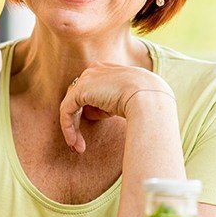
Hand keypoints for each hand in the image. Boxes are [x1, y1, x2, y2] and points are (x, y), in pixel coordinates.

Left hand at [59, 61, 173, 152]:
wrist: (148, 98)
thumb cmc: (143, 101)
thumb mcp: (122, 100)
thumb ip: (104, 103)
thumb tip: (89, 113)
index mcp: (105, 68)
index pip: (89, 89)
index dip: (88, 109)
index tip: (93, 126)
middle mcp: (94, 69)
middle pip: (77, 97)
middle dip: (77, 120)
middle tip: (79, 142)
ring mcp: (86, 78)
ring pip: (71, 105)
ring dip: (72, 128)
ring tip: (78, 148)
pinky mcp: (80, 90)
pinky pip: (67, 110)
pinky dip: (68, 127)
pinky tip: (74, 142)